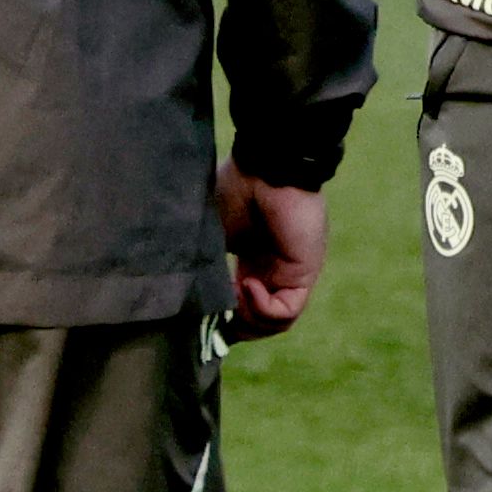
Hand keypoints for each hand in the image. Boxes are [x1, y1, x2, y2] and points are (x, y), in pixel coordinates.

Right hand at [214, 163, 327, 340]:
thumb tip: (188, 294)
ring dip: (247, 319)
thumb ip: (206, 261)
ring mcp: (289, 274)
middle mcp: (272, 272)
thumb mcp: (212, 230)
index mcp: (251, 261)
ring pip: (274, 324)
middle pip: (258, 322)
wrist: (266, 166)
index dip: (222, 317)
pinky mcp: (303, 273)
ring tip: (232, 294)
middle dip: (233, 326)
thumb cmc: (237, 187)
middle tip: (215, 314)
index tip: (200, 314)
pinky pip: (287, 311)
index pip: (242, 306)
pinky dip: (262, 308)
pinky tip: (247, 284)